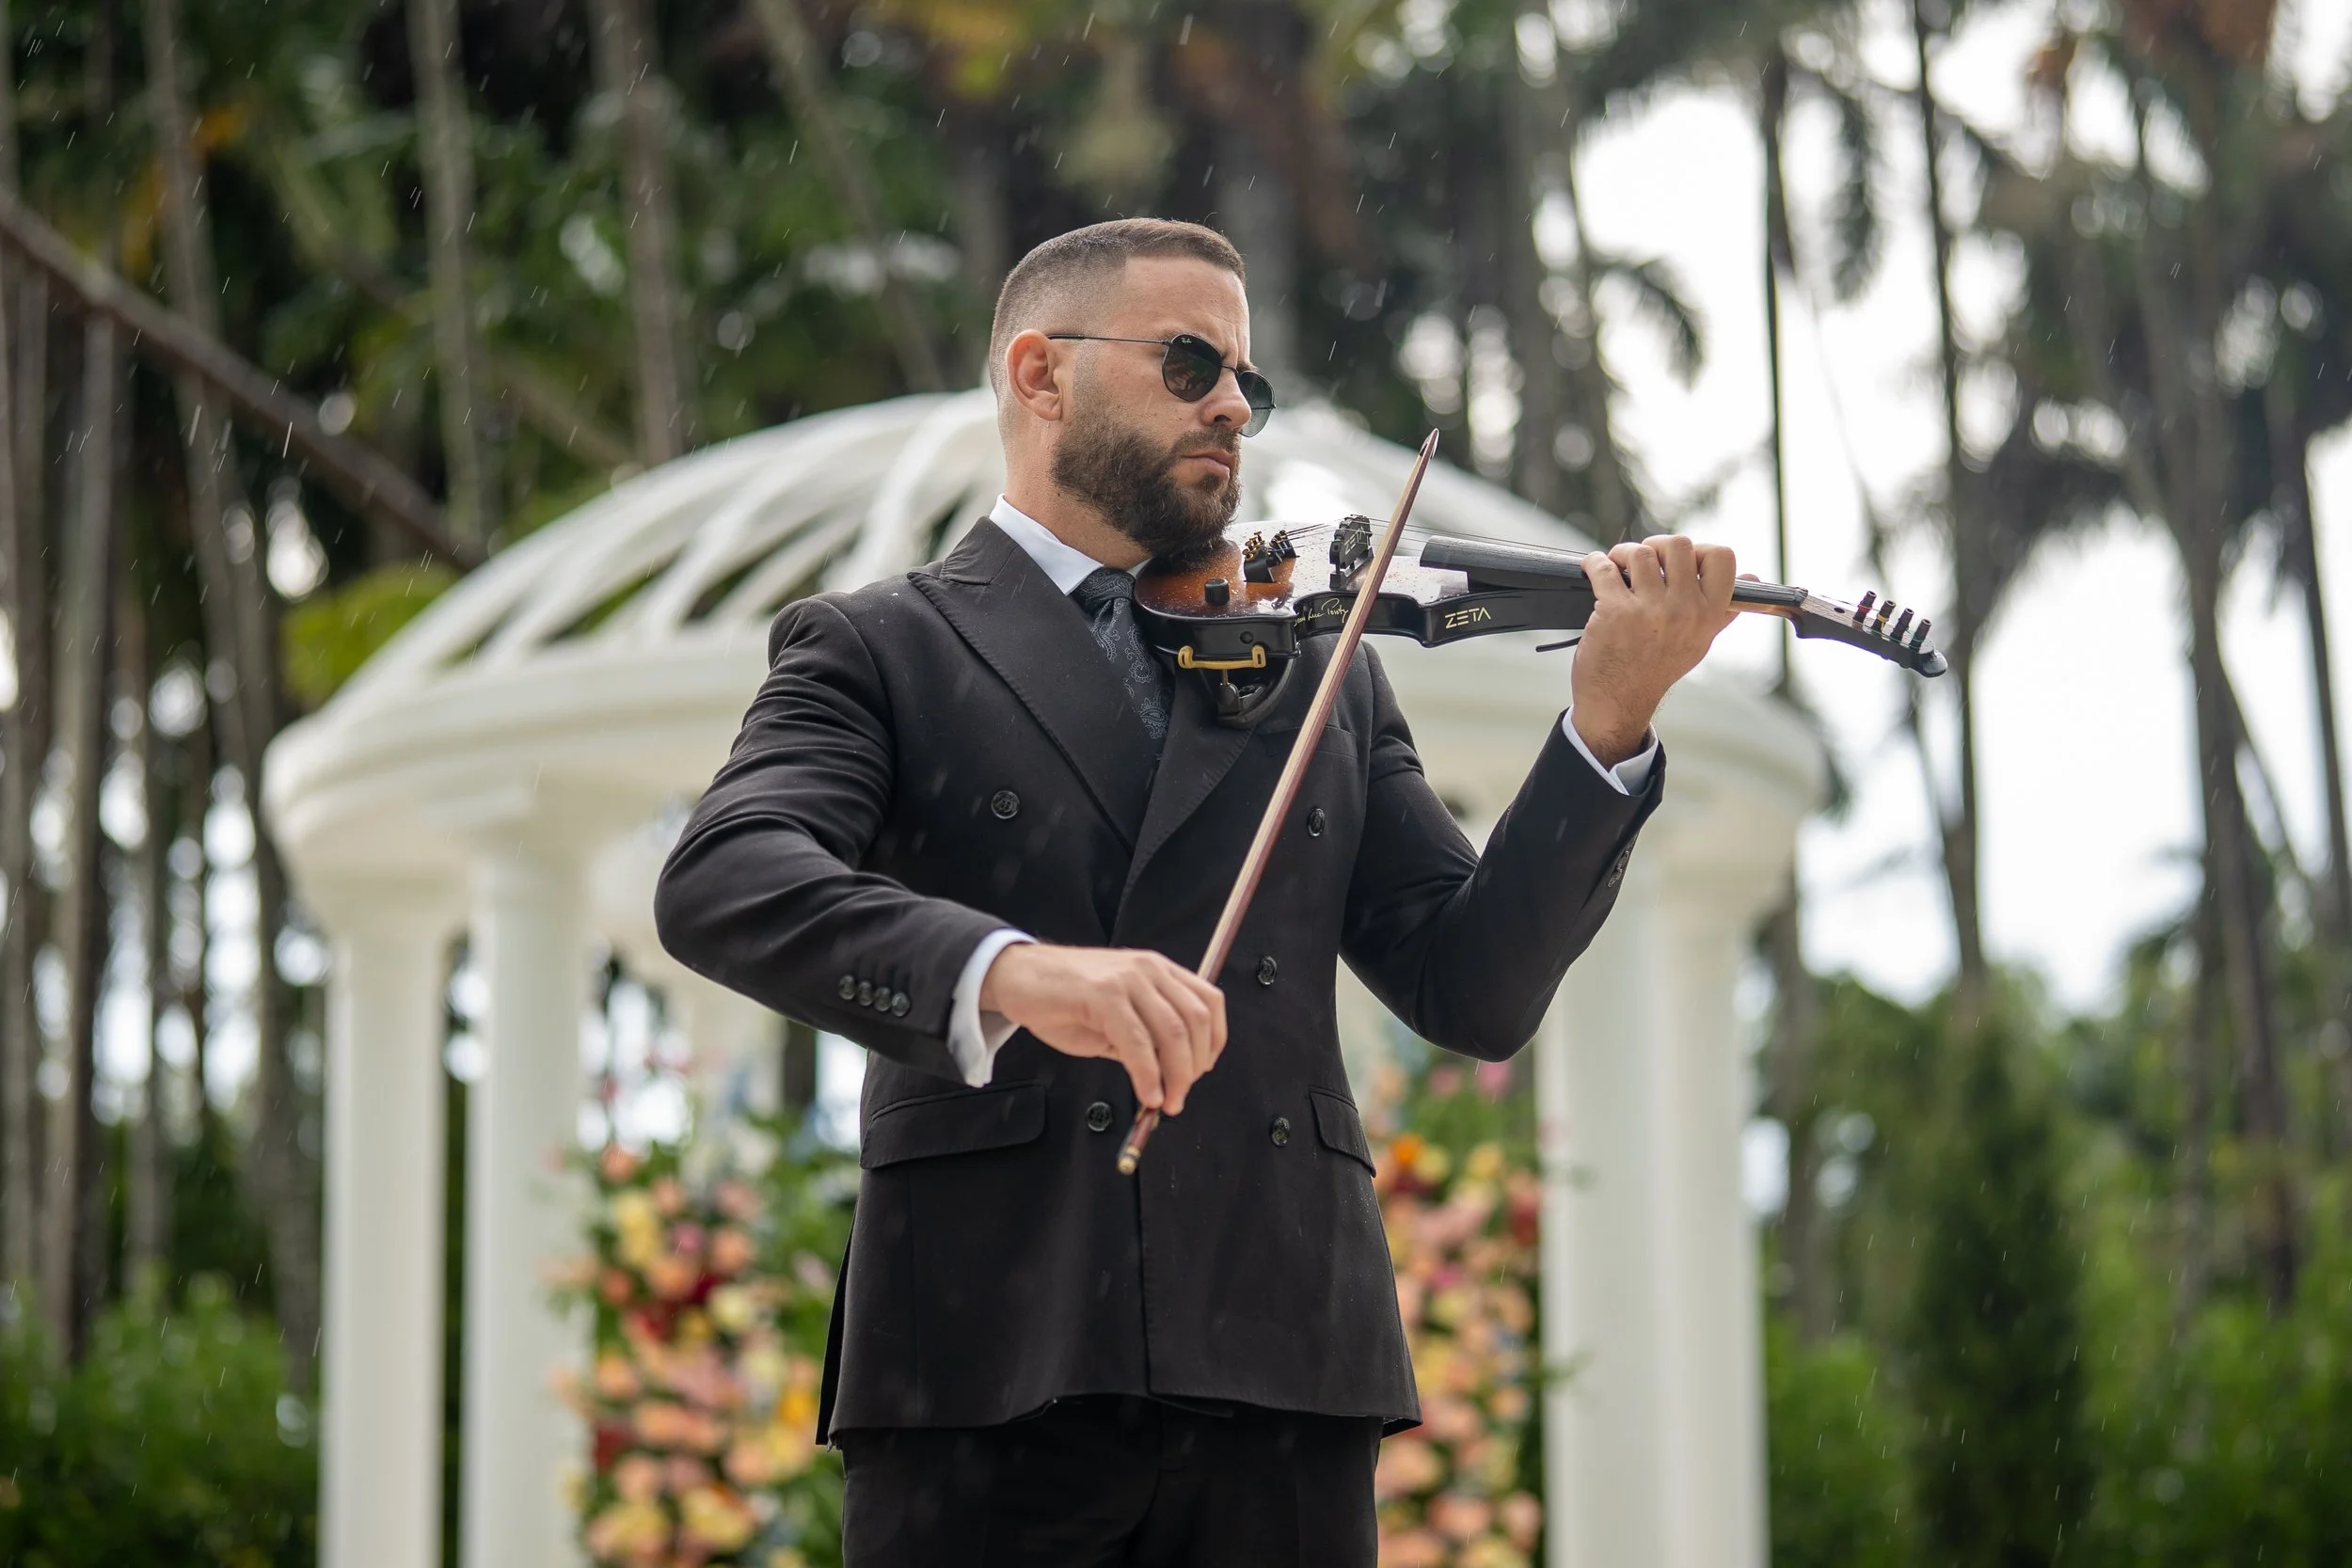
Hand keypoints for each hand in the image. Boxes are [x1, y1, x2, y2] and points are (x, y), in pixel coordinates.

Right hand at [978, 942, 1226, 1114]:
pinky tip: (1146, 1093)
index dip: (1214, 1041)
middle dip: (1194, 1067)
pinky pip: (1137, 1042)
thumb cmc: (1063, 998)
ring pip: (1173, 1032)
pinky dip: (1147, 1074)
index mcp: (1158, 971)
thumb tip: (1167, 1077)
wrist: (1016, 976)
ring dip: (1176, 1075)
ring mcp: (1126, 980)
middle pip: (1195, 1021)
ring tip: (1166, 1102)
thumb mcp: (1115, 1017)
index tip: (1202, 1071)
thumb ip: (1143, 1039)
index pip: (1208, 1002)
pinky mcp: (1103, 995)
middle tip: (1180, 1096)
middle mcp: (1148, 970)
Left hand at [1571, 534, 1740, 765]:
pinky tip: (1594, 568)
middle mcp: (1685, 610)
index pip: (1722, 558)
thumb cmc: (1657, 668)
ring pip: (1640, 552)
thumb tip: (1751, 577)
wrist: (1619, 701)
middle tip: (1643, 560)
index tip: (1679, 560)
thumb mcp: (1700, 642)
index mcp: (1710, 615)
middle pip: (1678, 545)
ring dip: (1623, 553)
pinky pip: (1603, 567)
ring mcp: (1650, 610)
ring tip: (1617, 566)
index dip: (1700, 549)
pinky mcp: (1615, 611)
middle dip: (1656, 545)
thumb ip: (1723, 609)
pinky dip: (1594, 562)